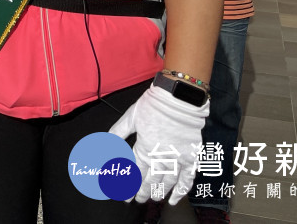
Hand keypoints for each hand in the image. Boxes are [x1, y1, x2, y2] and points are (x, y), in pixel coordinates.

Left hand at [109, 84, 208, 203]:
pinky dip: (181, 192)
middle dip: (141, 192)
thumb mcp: (131, 117)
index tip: (123, 195)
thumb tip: (105, 143)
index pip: (133, 173)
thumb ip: (118, 132)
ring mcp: (177, 160)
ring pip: (166, 183)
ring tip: (151, 199)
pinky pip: (187, 180)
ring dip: (157, 193)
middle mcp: (160, 158)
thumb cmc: (154, 105)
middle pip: (149, 181)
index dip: (127, 185)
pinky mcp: (191, 158)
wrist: (179, 98)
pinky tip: (173, 200)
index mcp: (144, 148)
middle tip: (136, 199)